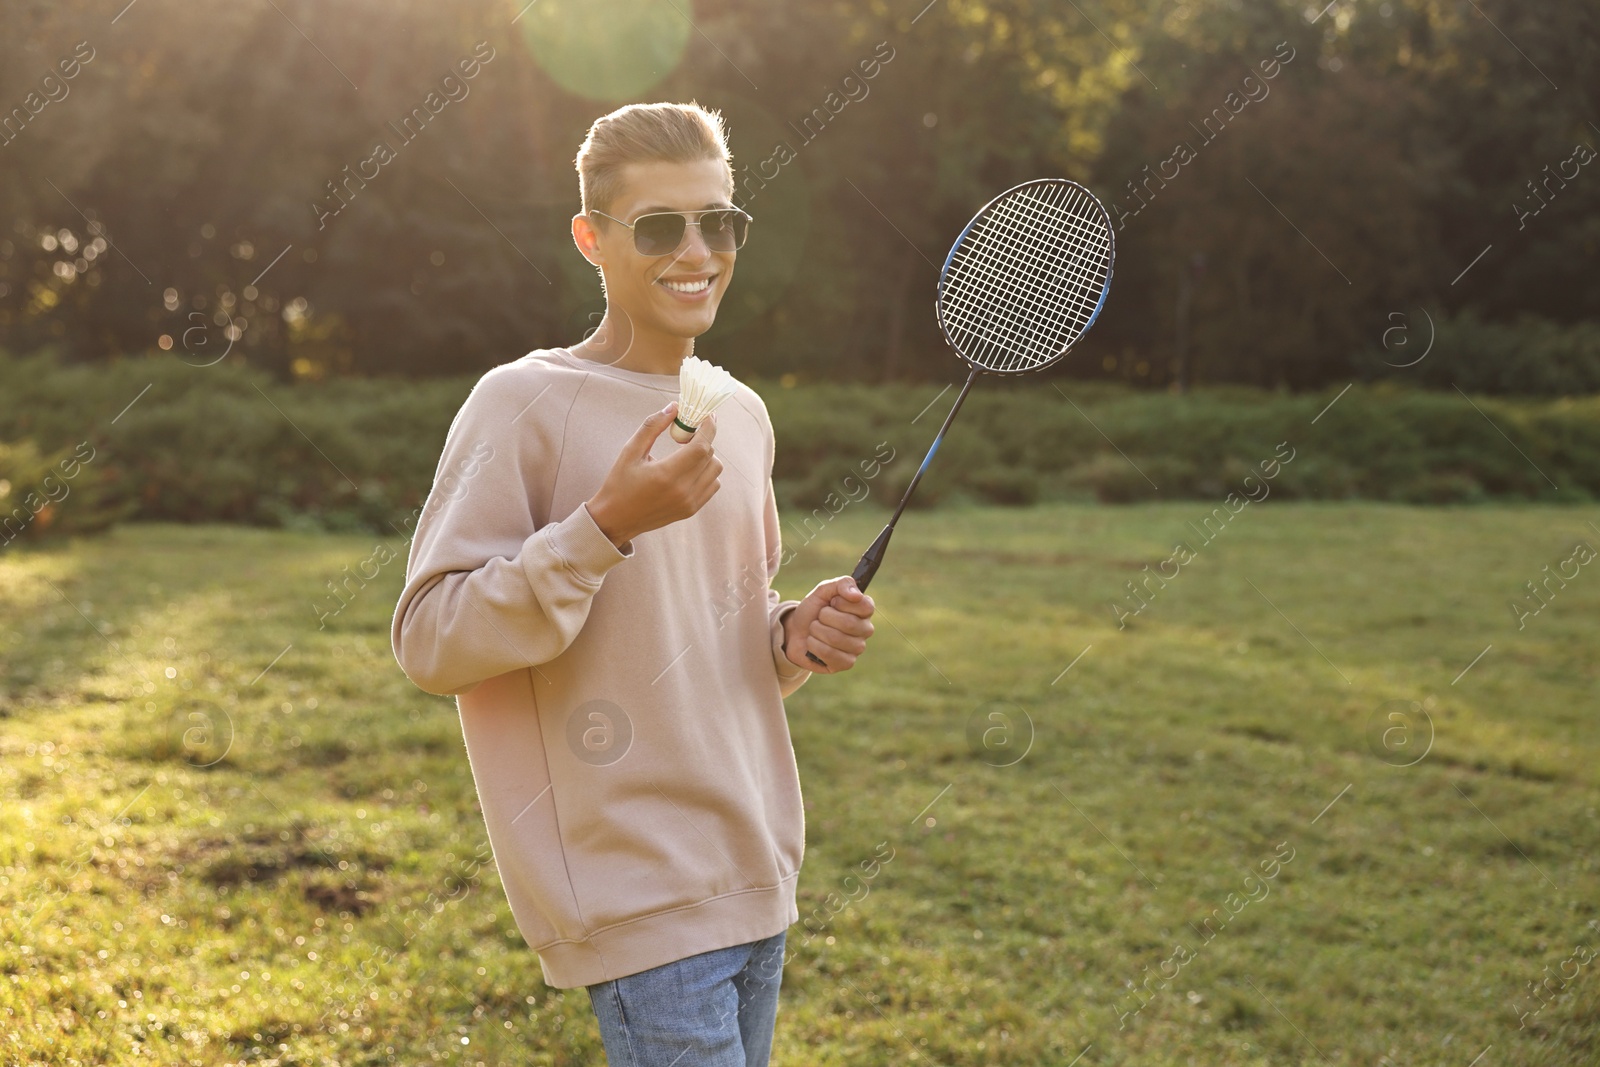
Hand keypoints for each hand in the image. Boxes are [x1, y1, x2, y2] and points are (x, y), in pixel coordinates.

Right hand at [587, 402, 720, 546]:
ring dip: (706, 457)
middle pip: (710, 456)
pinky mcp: (691, 510)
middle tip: (686, 434)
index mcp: (667, 475)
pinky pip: (712, 485)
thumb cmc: (619, 483)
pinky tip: (688, 469)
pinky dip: (706, 473)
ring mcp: (689, 503)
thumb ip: (653, 426)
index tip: (707, 415)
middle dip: (703, 440)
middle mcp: (683, 491)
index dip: (708, 428)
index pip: (701, 447)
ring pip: (715, 471)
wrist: (616, 520)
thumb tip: (674, 407)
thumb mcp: (630, 451)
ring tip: (686, 453)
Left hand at [783, 576, 874, 673]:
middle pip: (849, 624)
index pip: (865, 606)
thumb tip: (857, 595)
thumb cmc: (813, 610)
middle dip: (824, 618)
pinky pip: (830, 654)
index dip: (844, 603)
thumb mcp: (823, 591)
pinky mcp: (846, 663)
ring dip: (817, 631)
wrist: (795, 631)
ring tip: (814, 630)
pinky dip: (815, 646)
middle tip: (819, 617)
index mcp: (864, 610)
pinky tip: (813, 644)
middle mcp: (865, 629)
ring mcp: (857, 648)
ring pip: (837, 639)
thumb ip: (842, 584)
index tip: (832, 602)